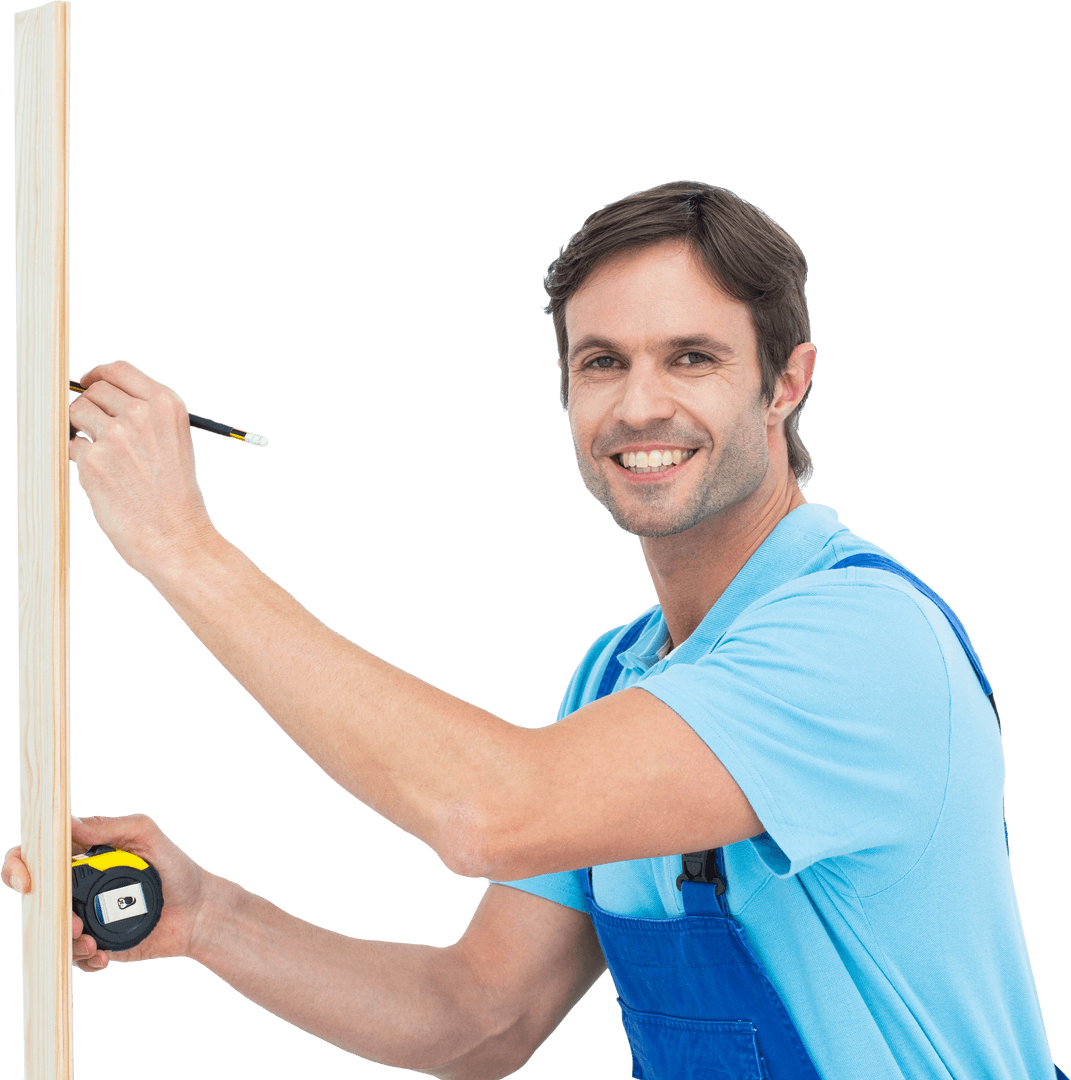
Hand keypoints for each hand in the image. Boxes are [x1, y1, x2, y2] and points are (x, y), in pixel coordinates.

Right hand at [2, 813, 212, 972]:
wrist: (199, 911)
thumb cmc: (176, 867)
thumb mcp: (147, 835)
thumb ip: (111, 827)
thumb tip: (68, 823)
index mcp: (85, 855)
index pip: (37, 855)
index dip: (18, 865)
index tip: (27, 881)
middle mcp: (78, 886)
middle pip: (37, 899)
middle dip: (44, 915)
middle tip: (74, 924)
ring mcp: (85, 915)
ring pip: (50, 932)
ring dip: (64, 941)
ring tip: (92, 944)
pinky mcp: (96, 943)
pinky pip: (73, 957)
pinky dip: (81, 959)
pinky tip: (103, 957)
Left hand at [68, 360, 217, 575]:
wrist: (176, 536)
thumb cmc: (175, 494)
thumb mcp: (173, 442)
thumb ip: (145, 415)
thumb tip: (97, 397)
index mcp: (167, 405)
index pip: (119, 370)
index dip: (98, 375)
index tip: (88, 385)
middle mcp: (142, 414)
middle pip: (94, 390)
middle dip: (89, 407)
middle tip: (94, 431)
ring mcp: (116, 436)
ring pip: (75, 412)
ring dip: (79, 430)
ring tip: (99, 455)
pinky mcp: (93, 460)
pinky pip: (70, 446)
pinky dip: (79, 460)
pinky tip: (101, 478)